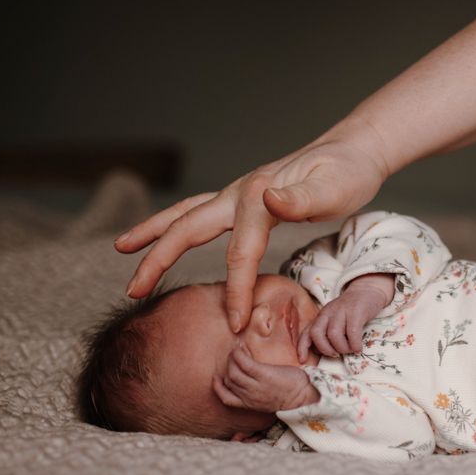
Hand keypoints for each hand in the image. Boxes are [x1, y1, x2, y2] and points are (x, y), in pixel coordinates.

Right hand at [115, 122, 389, 333]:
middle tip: (131, 290)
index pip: (238, 252)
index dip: (235, 289)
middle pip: (187, 227)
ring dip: (154, 234)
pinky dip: (177, 226)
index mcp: (257, 194)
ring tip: (122, 249)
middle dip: (157, 259)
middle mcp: (239, 192)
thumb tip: (267, 200)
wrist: (353, 151)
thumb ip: (302, 197)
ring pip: (185, 215)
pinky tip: (166, 235)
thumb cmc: (347, 173)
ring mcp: (238, 194)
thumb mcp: (334, 187)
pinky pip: (201, 214)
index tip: (236, 323)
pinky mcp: (244, 199)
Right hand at [213, 344, 320, 411]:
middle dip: (227, 367)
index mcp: (250, 405)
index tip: (218, 377)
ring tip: (236, 352)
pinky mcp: (263, 375)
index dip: (219, 387)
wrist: (305, 395)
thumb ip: (257, 393)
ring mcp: (256, 386)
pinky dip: (238, 354)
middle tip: (232, 358)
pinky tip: (240, 349)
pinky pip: (243, 362)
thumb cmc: (290, 394)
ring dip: (231, 359)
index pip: (226, 399)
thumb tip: (250, 381)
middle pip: (228, 380)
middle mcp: (250, 397)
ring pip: (232, 371)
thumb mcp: (268, 400)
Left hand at [299, 273, 394, 360]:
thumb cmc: (351, 311)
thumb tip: (319, 352)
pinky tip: (358, 348)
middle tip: (336, 354)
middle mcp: (328, 312)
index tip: (303, 360)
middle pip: (317, 333)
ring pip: (333, 334)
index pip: (306, 332)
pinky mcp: (356, 311)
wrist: (367, 290)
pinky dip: (355, 345)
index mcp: (321, 316)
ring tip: (350, 350)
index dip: (302, 347)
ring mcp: (342, 310)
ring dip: (342, 348)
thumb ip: (326, 332)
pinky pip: (352, 332)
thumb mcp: (335, 319)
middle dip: (325, 349)